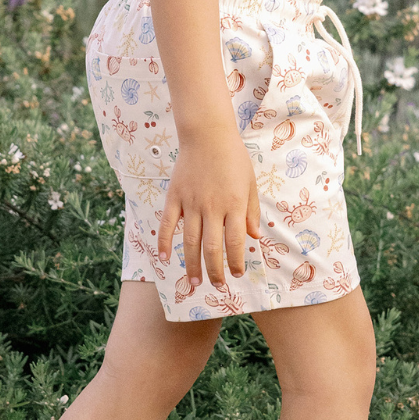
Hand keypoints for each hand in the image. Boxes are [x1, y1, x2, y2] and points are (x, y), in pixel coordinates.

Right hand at [158, 126, 260, 290]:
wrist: (207, 134)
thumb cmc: (233, 158)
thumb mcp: (250, 183)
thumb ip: (251, 212)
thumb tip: (254, 238)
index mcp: (233, 205)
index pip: (235, 242)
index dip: (235, 262)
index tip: (235, 274)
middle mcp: (212, 207)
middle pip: (212, 247)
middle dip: (214, 271)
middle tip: (216, 286)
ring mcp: (191, 203)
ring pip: (189, 241)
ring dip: (191, 264)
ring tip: (194, 281)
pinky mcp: (174, 197)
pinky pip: (167, 224)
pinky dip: (164, 242)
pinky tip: (165, 258)